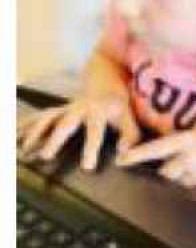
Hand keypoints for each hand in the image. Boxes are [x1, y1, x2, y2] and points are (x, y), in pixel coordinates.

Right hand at [17, 93, 140, 171]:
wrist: (106, 80)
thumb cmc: (118, 106)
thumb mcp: (130, 116)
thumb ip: (130, 135)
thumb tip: (123, 153)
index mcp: (100, 111)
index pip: (96, 130)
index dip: (91, 148)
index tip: (87, 167)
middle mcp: (80, 108)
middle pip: (66, 124)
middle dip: (55, 139)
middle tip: (45, 156)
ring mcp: (65, 108)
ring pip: (47, 119)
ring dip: (34, 133)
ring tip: (24, 150)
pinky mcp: (56, 110)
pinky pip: (37, 117)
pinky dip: (24, 126)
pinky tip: (13, 136)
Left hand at [116, 131, 195, 197]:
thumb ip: (175, 150)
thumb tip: (154, 165)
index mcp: (188, 139)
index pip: (156, 148)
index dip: (137, 154)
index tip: (120, 160)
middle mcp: (192, 154)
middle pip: (166, 171)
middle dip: (175, 171)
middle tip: (194, 163)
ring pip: (179, 183)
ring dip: (188, 180)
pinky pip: (191, 192)